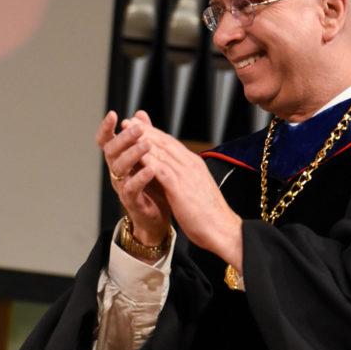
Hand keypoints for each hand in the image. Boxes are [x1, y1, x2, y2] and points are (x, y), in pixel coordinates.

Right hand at [97, 110, 170, 249]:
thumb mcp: (148, 157)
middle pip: (112, 151)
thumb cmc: (151, 185)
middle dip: (124, 138)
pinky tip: (152, 168)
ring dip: (133, 154)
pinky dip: (141, 177)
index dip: (106, 128)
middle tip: (138, 128)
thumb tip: (139, 114)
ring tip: (147, 144)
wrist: (155, 217)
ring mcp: (122, 186)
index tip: (113, 114)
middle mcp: (116, 171)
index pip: (106, 141)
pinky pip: (131, 188)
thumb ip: (143, 136)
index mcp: (118, 159)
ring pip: (120, 168)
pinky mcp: (131, 201)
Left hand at [134, 124, 243, 269]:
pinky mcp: (181, 188)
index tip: (140, 125)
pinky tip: (135, 155)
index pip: (172, 144)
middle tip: (129, 120)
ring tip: (127, 131)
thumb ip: (185, 176)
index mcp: (194, 165)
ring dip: (143, 140)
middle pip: (165, 142)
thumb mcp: (195, 188)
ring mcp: (186, 175)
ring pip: (162, 152)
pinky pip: (161, 170)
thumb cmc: (209, 214)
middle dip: (146, 130)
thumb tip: (176, 172)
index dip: (155, 133)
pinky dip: (148, 160)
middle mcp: (190, 165)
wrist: (223, 229)